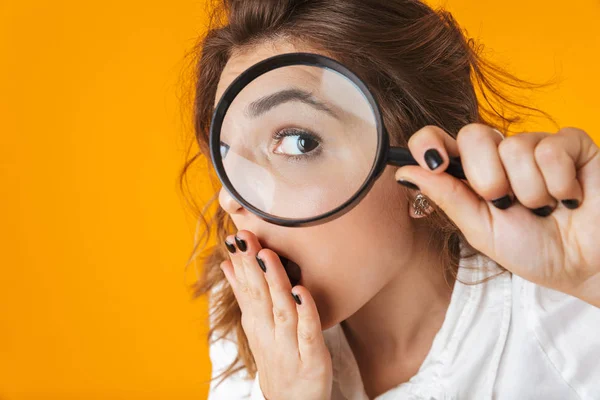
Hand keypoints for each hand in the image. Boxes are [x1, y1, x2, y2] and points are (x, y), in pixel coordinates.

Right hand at [220, 230, 332, 399]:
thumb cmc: (277, 358)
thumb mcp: (256, 328)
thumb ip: (245, 296)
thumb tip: (228, 266)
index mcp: (257, 324)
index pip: (247, 289)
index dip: (241, 263)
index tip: (235, 236)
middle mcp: (270, 334)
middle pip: (259, 297)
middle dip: (252, 265)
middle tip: (245, 236)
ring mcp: (290, 347)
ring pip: (281, 311)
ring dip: (274, 282)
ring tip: (267, 255)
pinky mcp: (312, 359)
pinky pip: (308, 333)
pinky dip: (305, 312)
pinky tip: (300, 291)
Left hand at [395, 124, 599, 306]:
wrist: (586, 266)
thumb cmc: (534, 250)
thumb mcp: (481, 229)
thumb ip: (447, 196)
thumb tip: (404, 171)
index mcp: (472, 173)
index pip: (439, 140)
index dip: (429, 143)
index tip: (435, 162)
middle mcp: (500, 154)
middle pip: (473, 135)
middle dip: (487, 178)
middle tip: (506, 204)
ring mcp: (535, 146)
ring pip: (514, 147)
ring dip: (530, 191)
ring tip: (545, 208)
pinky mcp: (572, 144)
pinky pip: (552, 148)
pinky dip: (560, 183)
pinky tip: (569, 198)